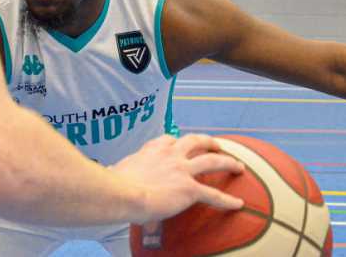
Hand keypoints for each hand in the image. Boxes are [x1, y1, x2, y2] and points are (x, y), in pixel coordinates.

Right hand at [111, 133, 244, 222]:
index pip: (169, 140)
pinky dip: (227, 200)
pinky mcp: (189, 189)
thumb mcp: (116, 171)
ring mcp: (182, 170)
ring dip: (227, 162)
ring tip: (238, 166)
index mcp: (152, 150)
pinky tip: (238, 204)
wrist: (122, 193)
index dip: (177, 142)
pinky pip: (213, 195)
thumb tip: (107, 172)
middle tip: (217, 145)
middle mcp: (170, 154)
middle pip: (195, 141)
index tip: (179, 145)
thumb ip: (117, 171)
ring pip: (212, 161)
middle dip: (209, 142)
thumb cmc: (114, 184)